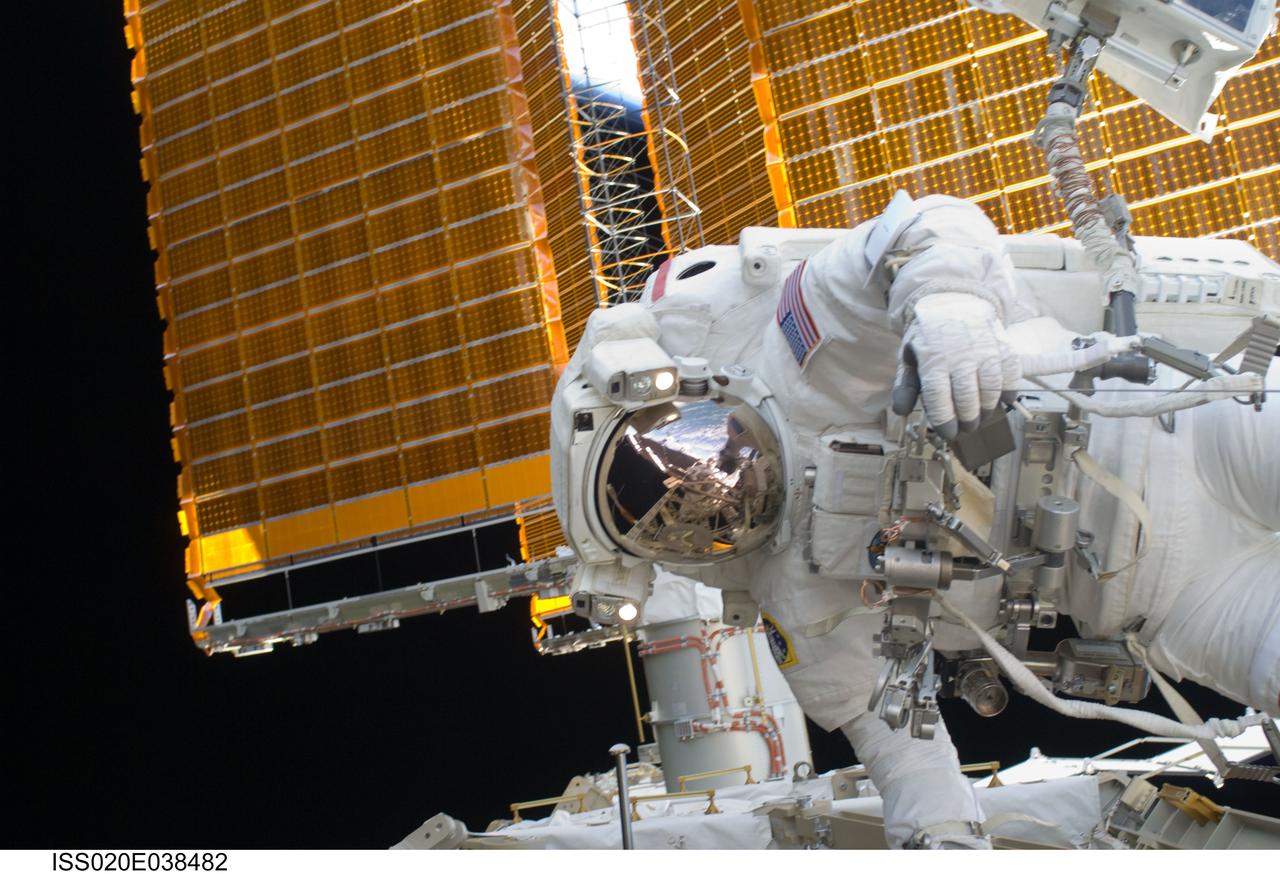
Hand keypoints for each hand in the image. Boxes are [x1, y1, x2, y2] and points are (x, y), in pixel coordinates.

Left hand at [891, 293, 1020, 439]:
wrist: (953, 301)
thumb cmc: (929, 336)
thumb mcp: (910, 357)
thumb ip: (906, 386)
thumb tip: (901, 411)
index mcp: (932, 359)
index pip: (939, 398)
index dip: (945, 420)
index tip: (948, 432)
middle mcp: (960, 354)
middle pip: (967, 398)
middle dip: (967, 420)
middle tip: (966, 427)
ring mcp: (984, 349)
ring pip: (991, 388)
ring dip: (987, 409)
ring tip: (982, 417)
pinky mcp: (1002, 345)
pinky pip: (1011, 373)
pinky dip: (1009, 390)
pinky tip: (1003, 400)